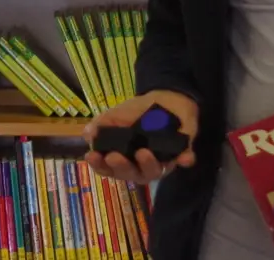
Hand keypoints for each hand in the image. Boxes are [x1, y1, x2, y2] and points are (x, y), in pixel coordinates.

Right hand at [83, 90, 198, 183]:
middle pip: (130, 175)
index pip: (108, 168)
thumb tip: (88, 134)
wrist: (165, 98)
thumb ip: (103, 124)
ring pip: (154, 172)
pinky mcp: (181, 154)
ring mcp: (161, 162)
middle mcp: (140, 166)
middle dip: (121, 167)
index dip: (99, 165)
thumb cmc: (137, 112)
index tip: (92, 156)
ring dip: (148, 165)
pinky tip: (185, 157)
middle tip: (115, 156)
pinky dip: (185, 159)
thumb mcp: (116, 115)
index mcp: (122, 158)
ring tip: (143, 153)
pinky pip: (184, 160)